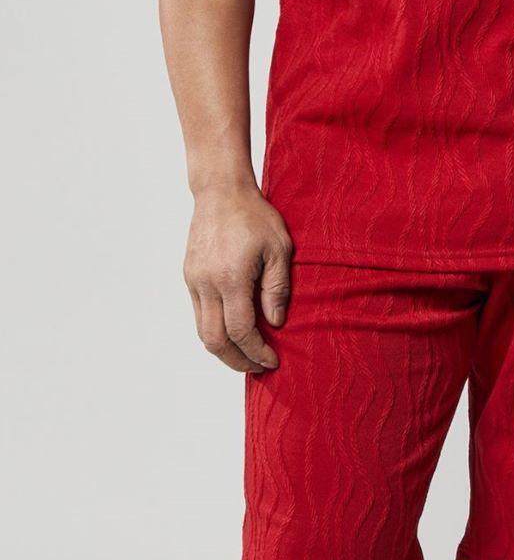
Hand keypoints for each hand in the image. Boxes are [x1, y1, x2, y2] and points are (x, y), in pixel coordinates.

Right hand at [183, 185, 292, 372]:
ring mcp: (194, 281)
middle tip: (258, 367)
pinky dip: (214, 330)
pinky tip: (233, 331)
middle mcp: (207, 284)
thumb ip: (277, 288)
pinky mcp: (189, 276)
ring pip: (202, 331)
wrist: (220, 192)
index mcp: (231, 278)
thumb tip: (275, 323)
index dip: (257, 352)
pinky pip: (199, 314)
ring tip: (246, 355)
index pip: (241, 331)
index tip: (272, 361)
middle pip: (215, 340)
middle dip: (237, 360)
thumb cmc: (255, 216)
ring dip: (223, 349)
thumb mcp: (279, 248)